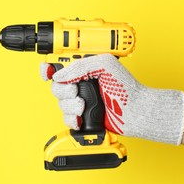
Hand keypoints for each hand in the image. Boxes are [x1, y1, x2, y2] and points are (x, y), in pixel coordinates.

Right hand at [40, 54, 183, 144]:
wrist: (135, 112)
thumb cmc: (126, 88)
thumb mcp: (105, 64)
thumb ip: (80, 66)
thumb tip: (59, 75)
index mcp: (84, 68)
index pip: (59, 65)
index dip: (49, 68)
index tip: (47, 72)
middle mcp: (81, 83)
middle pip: (56, 86)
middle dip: (64, 90)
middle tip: (77, 91)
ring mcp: (81, 100)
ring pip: (61, 103)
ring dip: (71, 105)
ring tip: (84, 105)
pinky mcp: (83, 116)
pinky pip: (67, 118)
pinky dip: (73, 118)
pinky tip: (82, 116)